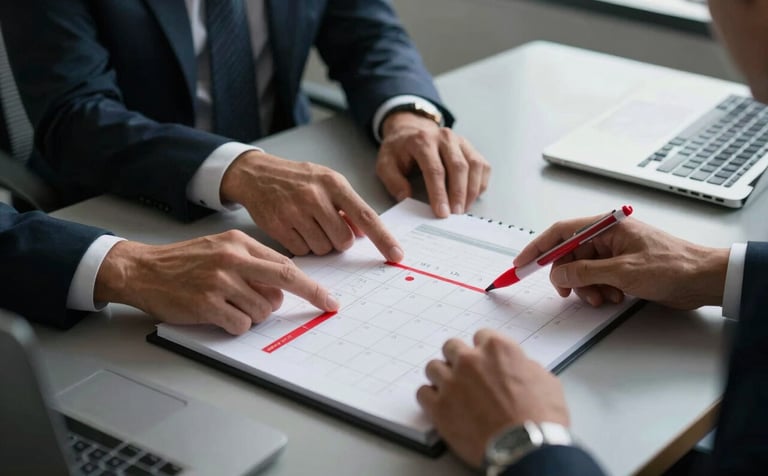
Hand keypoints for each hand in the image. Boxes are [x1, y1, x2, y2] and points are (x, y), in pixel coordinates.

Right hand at [94, 230, 338, 334]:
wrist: (143, 270)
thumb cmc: (184, 262)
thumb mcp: (222, 249)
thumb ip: (253, 262)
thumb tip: (285, 286)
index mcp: (238, 244)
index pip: (286, 265)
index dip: (311, 284)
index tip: (329, 298)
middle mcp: (232, 260)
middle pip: (285, 280)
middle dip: (312, 295)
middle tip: (324, 307)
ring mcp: (219, 282)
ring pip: (263, 309)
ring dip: (255, 315)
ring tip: (233, 307)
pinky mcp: (206, 304)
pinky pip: (241, 324)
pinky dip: (237, 325)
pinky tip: (220, 315)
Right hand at [221, 150, 403, 260]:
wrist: (256, 174)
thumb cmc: (297, 179)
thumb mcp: (326, 181)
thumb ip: (347, 206)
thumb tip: (363, 233)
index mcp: (334, 183)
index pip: (365, 215)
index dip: (383, 238)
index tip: (397, 255)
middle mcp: (316, 197)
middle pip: (344, 240)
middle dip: (339, 240)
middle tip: (326, 225)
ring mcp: (295, 212)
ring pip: (323, 249)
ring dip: (319, 243)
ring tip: (307, 224)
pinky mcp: (278, 226)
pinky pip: (302, 251)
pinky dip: (302, 245)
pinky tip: (294, 228)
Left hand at [377, 112, 490, 216]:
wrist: (410, 130)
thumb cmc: (398, 150)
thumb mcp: (385, 164)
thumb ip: (393, 181)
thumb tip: (406, 198)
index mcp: (422, 141)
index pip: (435, 170)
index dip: (439, 193)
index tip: (441, 213)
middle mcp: (445, 137)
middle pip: (458, 167)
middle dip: (458, 194)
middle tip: (456, 215)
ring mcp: (460, 141)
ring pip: (474, 166)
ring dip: (472, 191)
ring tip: (463, 209)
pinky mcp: (470, 147)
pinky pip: (482, 166)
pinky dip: (480, 184)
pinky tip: (472, 197)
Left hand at [416, 329, 568, 467]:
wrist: (527, 447)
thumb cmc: (541, 418)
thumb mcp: (546, 381)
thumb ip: (525, 367)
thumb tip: (519, 368)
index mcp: (497, 348)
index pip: (481, 336)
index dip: (484, 350)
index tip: (485, 360)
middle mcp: (471, 360)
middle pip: (451, 347)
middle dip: (458, 359)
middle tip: (466, 374)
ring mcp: (452, 382)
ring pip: (433, 367)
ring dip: (441, 377)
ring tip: (451, 391)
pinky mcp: (439, 407)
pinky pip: (422, 393)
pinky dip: (430, 398)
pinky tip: (441, 405)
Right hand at [514, 216, 729, 308]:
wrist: (704, 279)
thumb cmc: (673, 266)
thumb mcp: (623, 272)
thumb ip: (585, 272)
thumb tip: (558, 272)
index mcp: (607, 226)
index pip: (561, 232)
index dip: (538, 248)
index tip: (521, 263)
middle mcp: (608, 236)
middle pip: (570, 255)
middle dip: (568, 276)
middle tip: (570, 293)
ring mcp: (615, 252)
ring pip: (583, 270)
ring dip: (587, 288)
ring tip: (604, 298)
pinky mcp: (622, 268)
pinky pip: (597, 279)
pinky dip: (599, 291)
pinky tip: (615, 298)